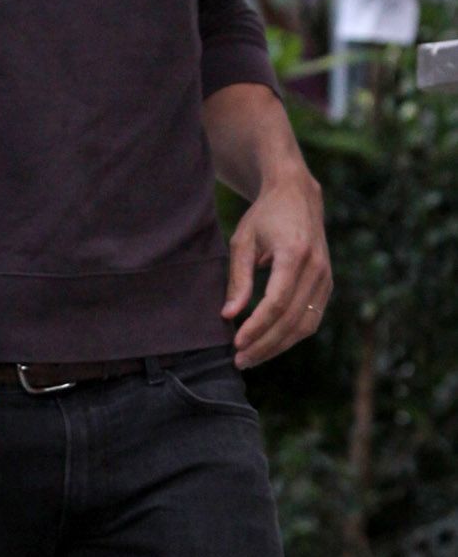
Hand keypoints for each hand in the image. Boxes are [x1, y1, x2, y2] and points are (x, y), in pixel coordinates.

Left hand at [222, 167, 331, 368]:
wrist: (297, 195)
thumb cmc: (264, 217)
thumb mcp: (243, 241)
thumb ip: (238, 278)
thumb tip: (229, 315)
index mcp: (294, 254)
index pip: (276, 302)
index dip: (256, 327)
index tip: (236, 343)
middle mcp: (316, 268)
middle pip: (291, 319)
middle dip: (264, 344)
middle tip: (240, 361)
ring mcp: (326, 277)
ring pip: (304, 325)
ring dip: (278, 346)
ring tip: (251, 358)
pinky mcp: (327, 284)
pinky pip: (312, 318)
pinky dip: (291, 336)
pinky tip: (269, 344)